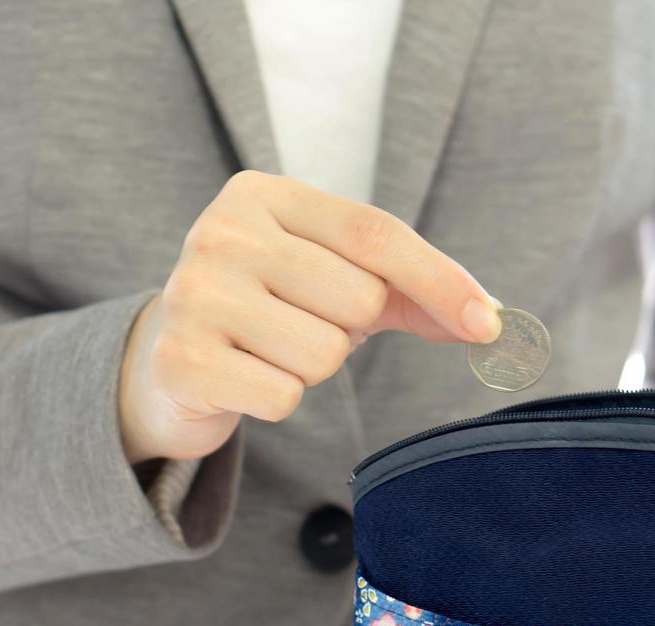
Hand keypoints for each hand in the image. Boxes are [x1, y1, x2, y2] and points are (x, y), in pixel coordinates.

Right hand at [117, 169, 503, 464]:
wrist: (166, 363)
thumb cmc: (268, 311)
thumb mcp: (332, 279)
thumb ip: (408, 290)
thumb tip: (487, 320)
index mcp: (264, 195)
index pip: (375, 234)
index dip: (440, 279)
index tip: (487, 323)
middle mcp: (223, 232)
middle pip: (357, 299)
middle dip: (348, 330)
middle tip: (301, 326)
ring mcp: (195, 294)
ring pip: (323, 355)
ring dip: (311, 369)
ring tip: (269, 353)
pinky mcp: (182, 358)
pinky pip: (283, 396)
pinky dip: (276, 400)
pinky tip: (243, 381)